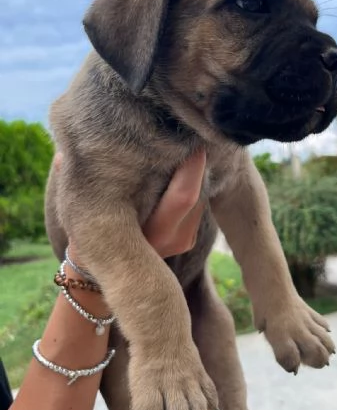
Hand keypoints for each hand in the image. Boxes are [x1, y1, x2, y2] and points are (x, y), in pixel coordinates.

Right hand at [54, 150, 206, 259]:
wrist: (109, 271)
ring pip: (201, 197)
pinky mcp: (188, 238)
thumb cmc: (91, 236)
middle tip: (189, 138)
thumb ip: (75, 182)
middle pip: (198, 193)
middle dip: (196, 166)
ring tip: (183, 150)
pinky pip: (198, 204)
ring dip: (195, 175)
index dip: (192, 167)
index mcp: (151, 232)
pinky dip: (193, 186)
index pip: (183, 197)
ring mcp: (183, 241)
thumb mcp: (84, 210)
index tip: (191, 142)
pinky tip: (181, 171)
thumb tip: (62, 155)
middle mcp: (172, 240)